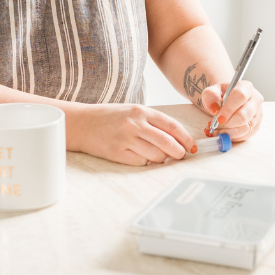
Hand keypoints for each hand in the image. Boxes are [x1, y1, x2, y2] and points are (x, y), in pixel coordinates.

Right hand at [70, 104, 197, 165]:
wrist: (82, 123)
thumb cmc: (108, 117)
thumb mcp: (131, 111)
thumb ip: (152, 122)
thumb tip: (176, 139)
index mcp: (140, 111)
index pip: (171, 126)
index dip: (185, 138)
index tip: (192, 146)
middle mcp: (134, 124)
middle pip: (167, 143)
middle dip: (179, 152)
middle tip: (181, 156)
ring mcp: (126, 139)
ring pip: (156, 156)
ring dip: (162, 159)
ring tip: (158, 156)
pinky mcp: (118, 153)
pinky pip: (141, 163)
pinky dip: (145, 162)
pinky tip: (140, 156)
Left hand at [200, 80, 263, 141]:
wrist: (227, 99)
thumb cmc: (220, 94)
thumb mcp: (212, 91)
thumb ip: (210, 96)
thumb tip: (215, 109)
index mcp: (245, 87)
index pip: (240, 96)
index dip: (229, 108)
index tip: (219, 118)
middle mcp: (255, 100)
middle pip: (244, 115)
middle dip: (228, 123)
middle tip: (215, 126)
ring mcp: (257, 114)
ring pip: (246, 128)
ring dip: (229, 132)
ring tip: (217, 130)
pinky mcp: (255, 126)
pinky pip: (245, 135)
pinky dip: (232, 136)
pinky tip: (223, 133)